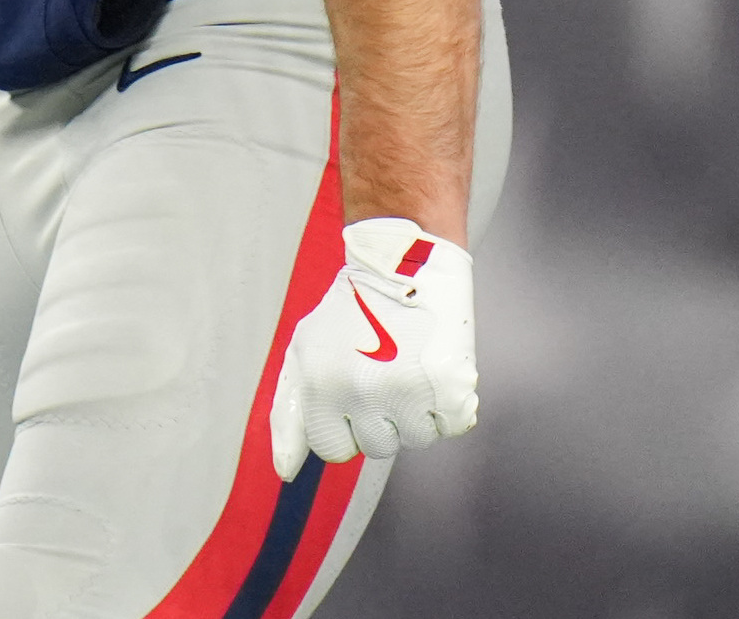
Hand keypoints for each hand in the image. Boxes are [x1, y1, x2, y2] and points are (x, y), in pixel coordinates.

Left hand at [268, 218, 477, 477]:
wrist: (400, 266)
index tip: (351, 391)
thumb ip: (289, 416)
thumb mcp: (303, 355)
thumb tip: (285, 472)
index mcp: (322, 388)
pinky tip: (432, 366)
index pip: (334, 450)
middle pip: (376, 447)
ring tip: (406, 364)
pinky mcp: (451, 386)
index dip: (344, 423)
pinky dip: (448, 403)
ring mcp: (409, 392)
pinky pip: (453, 424)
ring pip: (416, 439)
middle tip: (381, 371)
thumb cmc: (347, 315)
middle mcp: (363, 394)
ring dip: (415, 410)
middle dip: (379, 417)